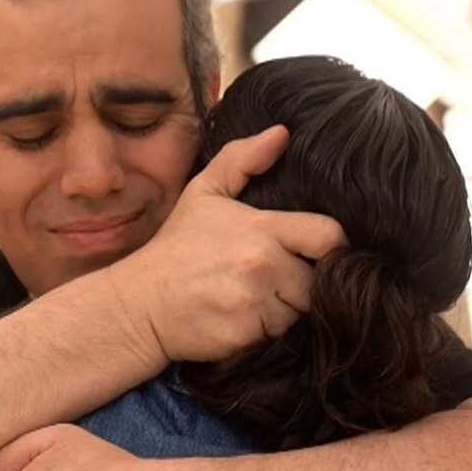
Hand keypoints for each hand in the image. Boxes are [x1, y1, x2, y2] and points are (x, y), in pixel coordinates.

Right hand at [108, 125, 346, 363]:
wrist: (141, 304)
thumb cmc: (176, 248)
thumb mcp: (204, 193)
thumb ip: (243, 160)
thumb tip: (282, 134)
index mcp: (262, 228)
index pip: (328, 236)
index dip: (330, 246)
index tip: (315, 250)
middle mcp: (263, 265)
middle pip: (321, 279)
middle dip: (307, 281)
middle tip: (279, 278)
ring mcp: (256, 304)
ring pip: (302, 311)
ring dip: (288, 308)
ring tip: (256, 298)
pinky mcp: (248, 336)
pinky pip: (280, 335)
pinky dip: (268, 330)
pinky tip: (243, 318)